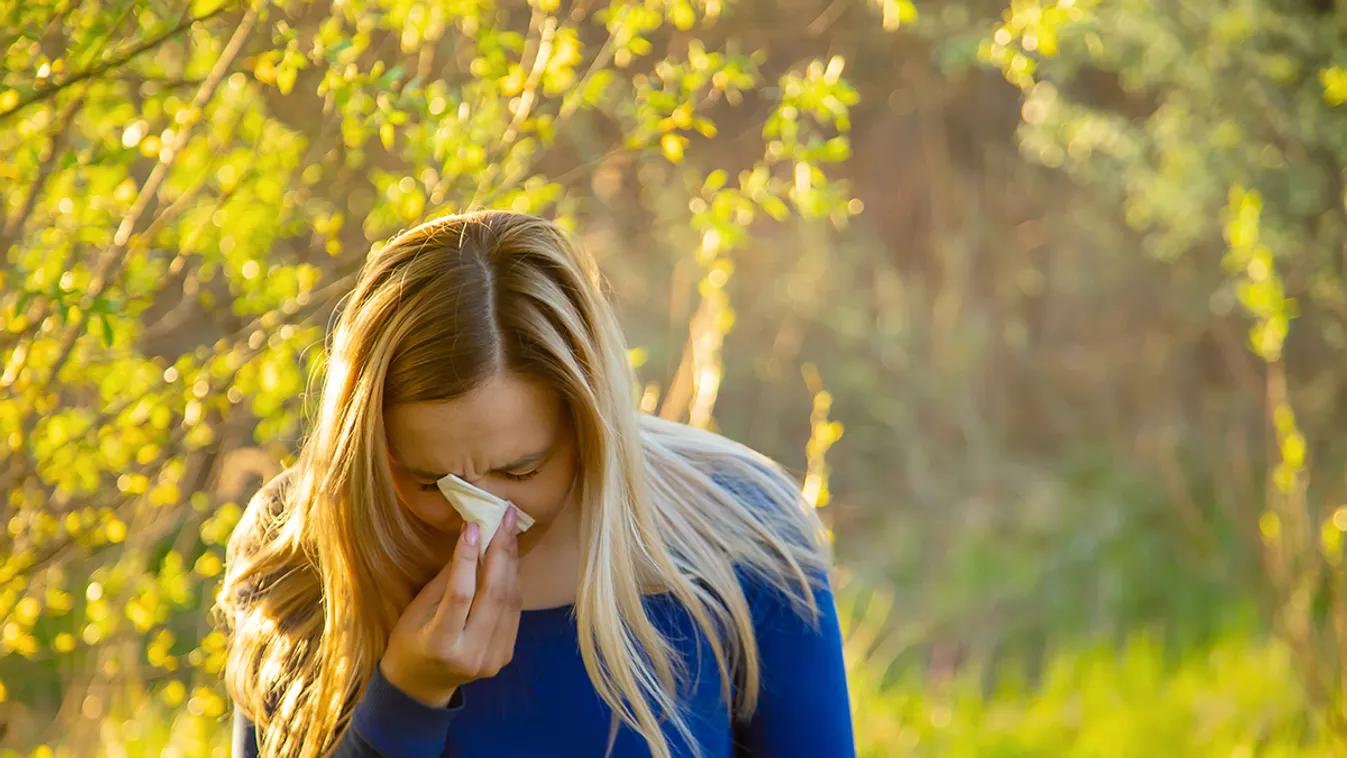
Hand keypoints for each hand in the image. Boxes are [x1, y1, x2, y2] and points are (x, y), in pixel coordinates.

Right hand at [379, 507, 521, 706]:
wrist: (420, 684)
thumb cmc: (410, 640)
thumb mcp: (417, 609)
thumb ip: (447, 579)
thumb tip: (473, 538)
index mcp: (440, 645)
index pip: (460, 595)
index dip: (468, 558)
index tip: (474, 525)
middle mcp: (471, 655)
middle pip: (494, 596)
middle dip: (502, 551)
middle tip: (506, 516)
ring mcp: (492, 659)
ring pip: (510, 601)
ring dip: (511, 562)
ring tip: (510, 529)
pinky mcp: (504, 656)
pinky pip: (513, 611)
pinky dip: (512, 581)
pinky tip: (508, 558)